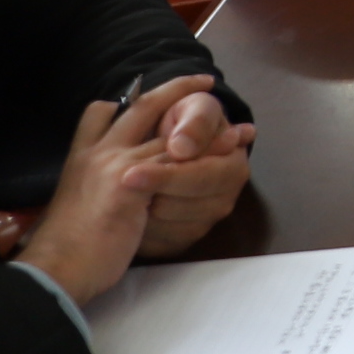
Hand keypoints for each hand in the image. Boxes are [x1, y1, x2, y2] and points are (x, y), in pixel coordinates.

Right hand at [18, 77, 230, 304]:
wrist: (53, 269)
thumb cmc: (64, 248)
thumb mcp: (78, 205)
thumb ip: (98, 185)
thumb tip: (114, 189)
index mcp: (80, 157)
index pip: (98, 112)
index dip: (124, 99)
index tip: (151, 90)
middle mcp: (96, 152)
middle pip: (141, 106)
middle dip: (175, 90)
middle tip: (204, 82)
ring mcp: (113, 164)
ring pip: (168, 135)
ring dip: (206, 132)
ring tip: (237, 130)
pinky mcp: (130, 183)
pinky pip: (176, 163)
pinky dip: (206, 157)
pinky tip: (228, 155)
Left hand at [134, 87, 257, 258]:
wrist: (177, 141)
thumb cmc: (186, 121)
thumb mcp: (195, 107)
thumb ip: (195, 121)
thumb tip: (182, 147)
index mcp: (234, 166)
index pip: (202, 178)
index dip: (167, 177)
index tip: (129, 175)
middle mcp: (226, 199)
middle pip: (186, 208)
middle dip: (152, 196)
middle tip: (120, 186)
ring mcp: (206, 220)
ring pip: (171, 230)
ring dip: (144, 214)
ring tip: (127, 194)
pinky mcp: (185, 238)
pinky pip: (162, 245)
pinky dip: (142, 232)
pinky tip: (129, 211)